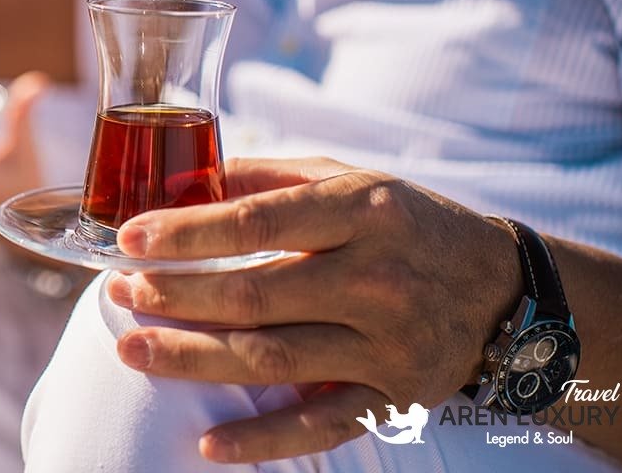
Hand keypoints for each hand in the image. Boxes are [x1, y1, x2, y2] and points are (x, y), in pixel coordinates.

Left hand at [105, 157, 523, 463]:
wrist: (503, 289)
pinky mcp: (394, 395)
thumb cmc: (408, 223)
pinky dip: (264, 439)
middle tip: (118, 292)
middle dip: (176, 295)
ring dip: (193, 358)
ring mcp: (386, 344)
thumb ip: (269, 177)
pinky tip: (208, 443)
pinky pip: (322, 426)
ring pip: (273, 359)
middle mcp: (375, 278)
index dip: (186, 233)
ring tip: (132, 348)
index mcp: (361, 212)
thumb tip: (184, 182)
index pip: (257, 222)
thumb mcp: (349, 179)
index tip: (129, 239)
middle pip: (255, 294)